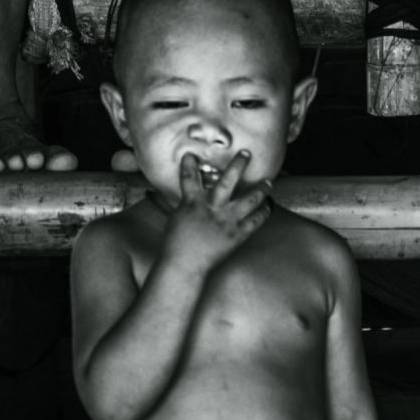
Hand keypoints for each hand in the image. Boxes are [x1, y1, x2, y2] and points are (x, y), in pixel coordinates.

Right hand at [163, 152, 270, 270]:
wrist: (185, 266)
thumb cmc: (176, 242)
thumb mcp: (174, 216)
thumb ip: (170, 200)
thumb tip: (150, 190)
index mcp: (192, 203)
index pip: (189, 178)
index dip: (189, 164)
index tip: (191, 154)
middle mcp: (211, 209)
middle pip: (227, 182)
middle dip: (238, 166)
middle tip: (246, 154)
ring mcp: (226, 222)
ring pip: (248, 200)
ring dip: (260, 190)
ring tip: (269, 182)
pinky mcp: (236, 235)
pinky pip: (255, 221)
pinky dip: (264, 212)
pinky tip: (269, 205)